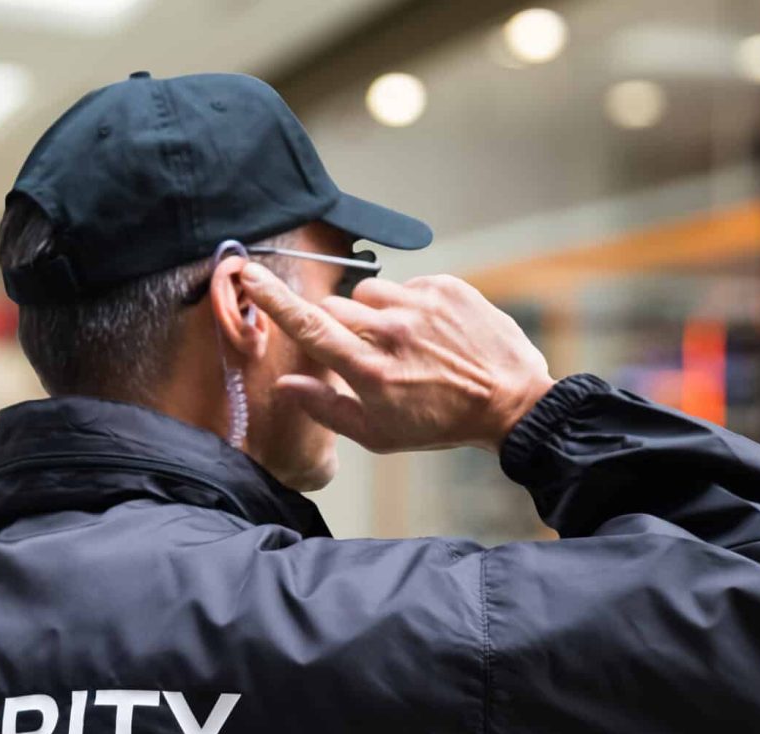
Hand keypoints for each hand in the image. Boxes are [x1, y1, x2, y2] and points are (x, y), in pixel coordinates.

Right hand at [239, 264, 555, 454]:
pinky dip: (408, 305)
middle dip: (338, 326)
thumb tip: (285, 386)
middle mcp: (392, 332)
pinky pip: (406, 285)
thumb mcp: (378, 434)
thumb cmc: (439, 424)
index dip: (273, 300)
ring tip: (401, 342)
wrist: (511, 403)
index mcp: (369, 370)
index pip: (309, 326)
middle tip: (364, 352)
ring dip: (373, 313)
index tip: (249, 273)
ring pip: (368, 293)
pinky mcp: (446, 287)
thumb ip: (326, 408)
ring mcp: (421, 305)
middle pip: (334, 308)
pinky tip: (430, 332)